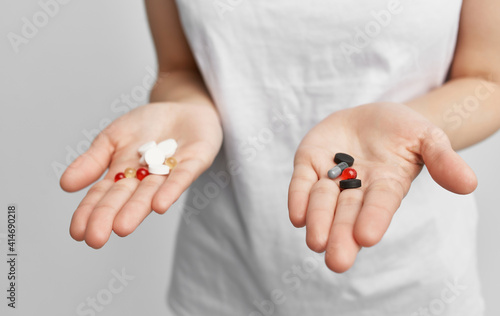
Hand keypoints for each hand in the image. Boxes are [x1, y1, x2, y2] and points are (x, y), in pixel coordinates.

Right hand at [60, 102, 222, 248]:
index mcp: (124, 175)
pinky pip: (182, 177)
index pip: (103, 195)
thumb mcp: (113, 138)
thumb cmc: (147, 125)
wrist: (184, 108)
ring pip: (152, 192)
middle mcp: (146, 179)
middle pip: (126, 199)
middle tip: (95, 239)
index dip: (90, 212)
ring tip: (121, 227)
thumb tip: (65, 185)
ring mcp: (171, 172)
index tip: (77, 233)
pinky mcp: (195, 161)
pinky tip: (159, 205)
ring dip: (137, 209)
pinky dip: (171, 190)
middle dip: (109, 217)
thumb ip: (93, 160)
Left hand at [288, 103, 476, 272]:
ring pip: (322, 202)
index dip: (374, 218)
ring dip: (318, 221)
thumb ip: (442, 159)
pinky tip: (297, 217)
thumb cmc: (403, 130)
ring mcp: (331, 177)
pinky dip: (298, 197)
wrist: (371, 117)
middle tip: (336, 260)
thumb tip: (469, 184)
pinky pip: (302, 182)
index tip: (367, 237)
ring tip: (316, 242)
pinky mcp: (309, 163)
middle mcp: (356, 188)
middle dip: (342, 236)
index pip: (380, 204)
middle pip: (347, 214)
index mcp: (387, 185)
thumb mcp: (427, 138)